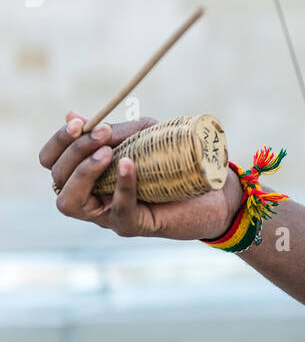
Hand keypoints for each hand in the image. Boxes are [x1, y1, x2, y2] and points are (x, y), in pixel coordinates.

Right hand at [38, 111, 244, 240]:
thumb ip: (116, 130)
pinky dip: (122, 186)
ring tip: (108, 153)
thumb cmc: (176, 162)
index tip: (79, 122)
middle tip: (103, 134)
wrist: (215, 191)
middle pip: (57, 179)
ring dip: (83, 173)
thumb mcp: (146, 135)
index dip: (58, 141)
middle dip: (75, 151)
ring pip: (70, 202)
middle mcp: (91, 197)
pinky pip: (118, 211)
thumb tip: (72, 115)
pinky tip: (128, 165)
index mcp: (88, 173)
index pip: (51, 161)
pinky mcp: (134, 226)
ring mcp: (109, 215)